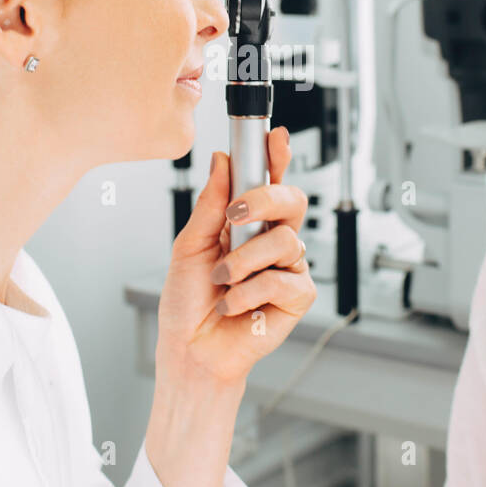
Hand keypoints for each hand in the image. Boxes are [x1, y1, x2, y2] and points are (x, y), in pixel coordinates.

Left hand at [157, 126, 315, 387]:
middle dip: (265, 199)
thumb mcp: (190, 245)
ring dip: (243, 261)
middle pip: (292, 200)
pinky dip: (249, 292)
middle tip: (235, 216)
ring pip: (285, 240)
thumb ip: (209, 204)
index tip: (275, 136)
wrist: (190, 350)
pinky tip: (234, 305)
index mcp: (246, 222)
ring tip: (221, 280)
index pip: (268, 181)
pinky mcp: (297, 298)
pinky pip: (283, 279)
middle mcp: (271, 240)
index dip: (276, 156)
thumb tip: (221, 160)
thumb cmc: (188, 302)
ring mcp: (287, 268)